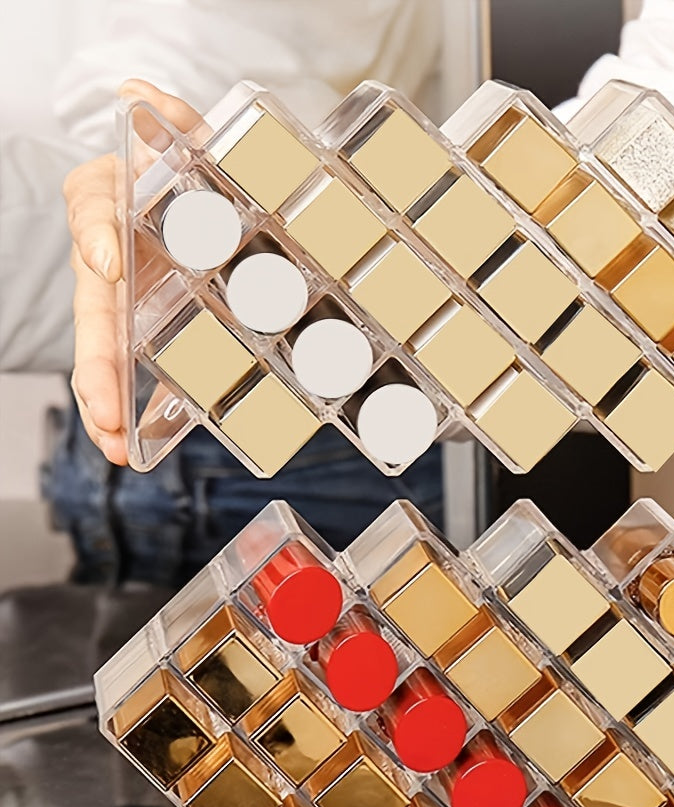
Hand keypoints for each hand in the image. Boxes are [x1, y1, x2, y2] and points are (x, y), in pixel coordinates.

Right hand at [64, 79, 200, 462]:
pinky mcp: (151, 328)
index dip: (100, 236)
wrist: (184, 198)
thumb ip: (167, 120)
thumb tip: (143, 96)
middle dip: (97, 369)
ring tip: (116, 449)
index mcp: (111, 212)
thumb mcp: (174, 143)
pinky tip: (140, 444)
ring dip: (109, 404)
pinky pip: (139, 370)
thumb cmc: (170, 172)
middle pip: (94, 318)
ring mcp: (127, 303)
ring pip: (106, 355)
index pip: (94, 218)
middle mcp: (109, 265)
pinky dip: (139, 407)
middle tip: (105, 417)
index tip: (108, 262)